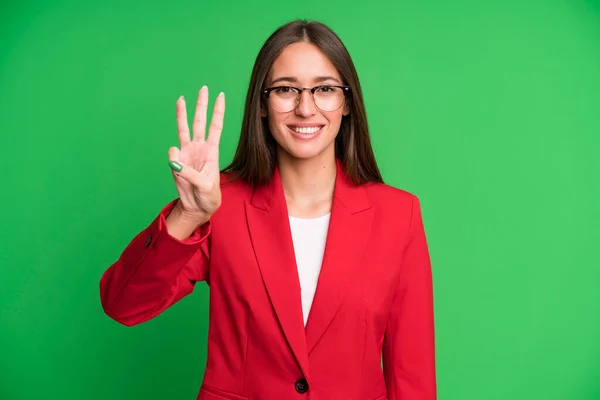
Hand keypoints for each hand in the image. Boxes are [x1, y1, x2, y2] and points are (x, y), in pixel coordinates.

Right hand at [168, 86, 224, 224]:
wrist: (198, 207)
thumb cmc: (208, 196)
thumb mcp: (205, 186)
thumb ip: (190, 173)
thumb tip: (174, 159)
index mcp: (212, 151)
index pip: (216, 127)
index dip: (218, 112)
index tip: (220, 96)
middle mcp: (199, 148)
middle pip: (200, 122)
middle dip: (201, 105)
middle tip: (203, 88)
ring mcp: (187, 153)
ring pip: (183, 129)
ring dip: (182, 114)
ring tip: (181, 98)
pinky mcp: (177, 162)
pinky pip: (172, 155)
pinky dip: (174, 159)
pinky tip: (178, 168)